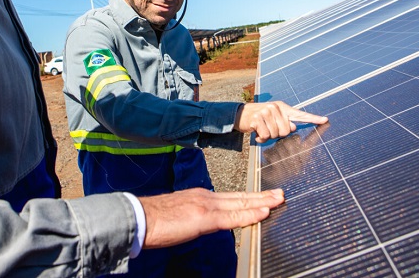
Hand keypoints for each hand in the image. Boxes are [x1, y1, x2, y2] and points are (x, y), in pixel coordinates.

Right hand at [138, 188, 284, 248]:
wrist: (138, 218)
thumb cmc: (152, 220)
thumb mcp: (179, 216)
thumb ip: (194, 217)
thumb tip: (201, 224)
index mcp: (200, 197)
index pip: (230, 198)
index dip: (249, 198)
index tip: (263, 198)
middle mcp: (206, 197)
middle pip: (240, 197)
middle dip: (261, 196)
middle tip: (279, 194)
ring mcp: (205, 205)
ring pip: (240, 203)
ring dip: (262, 202)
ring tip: (278, 200)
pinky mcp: (203, 217)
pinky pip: (232, 217)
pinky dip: (249, 214)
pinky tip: (263, 213)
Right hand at [234, 101, 327, 142]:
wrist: (241, 114)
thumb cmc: (260, 118)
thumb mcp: (273, 118)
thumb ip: (285, 122)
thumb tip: (293, 127)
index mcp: (282, 107)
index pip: (300, 114)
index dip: (313, 118)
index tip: (325, 120)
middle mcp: (276, 107)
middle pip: (287, 130)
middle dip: (278, 134)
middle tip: (269, 129)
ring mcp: (266, 112)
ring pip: (276, 134)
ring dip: (268, 136)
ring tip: (262, 129)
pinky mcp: (257, 119)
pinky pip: (266, 136)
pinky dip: (261, 138)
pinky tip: (257, 133)